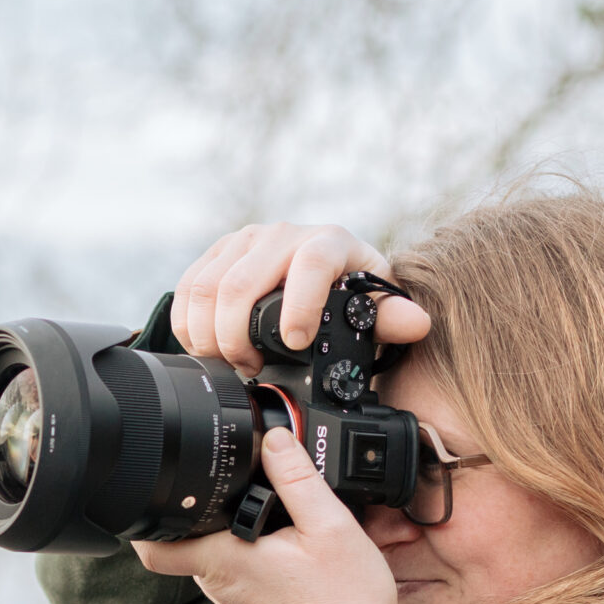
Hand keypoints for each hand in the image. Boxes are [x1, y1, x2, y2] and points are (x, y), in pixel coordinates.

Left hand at [133, 429, 405, 603]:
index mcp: (225, 560)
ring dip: (231, 539)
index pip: (155, 547)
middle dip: (204, 517)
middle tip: (234, 492)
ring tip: (269, 521)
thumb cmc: (346, 602)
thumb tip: (274, 439)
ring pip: (215, 562)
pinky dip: (250, 561)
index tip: (157, 494)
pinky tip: (283, 554)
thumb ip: (298, 478)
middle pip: (188, 545)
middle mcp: (220, 588)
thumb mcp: (331, 526)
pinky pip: (238, 581)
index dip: (146, 520)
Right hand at [172, 222, 432, 375]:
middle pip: (241, 282)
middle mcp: (283, 234)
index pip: (309, 263)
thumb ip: (390, 317)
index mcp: (328, 242)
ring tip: (228, 363)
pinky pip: (188, 287)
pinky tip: (205, 348)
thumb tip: (415, 322)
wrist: (325, 274)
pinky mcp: (218, 253)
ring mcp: (245, 241)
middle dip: (236, 336)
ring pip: (207, 286)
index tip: (295, 344)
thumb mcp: (374, 309)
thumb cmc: (350, 295)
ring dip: (208, 334)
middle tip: (249, 368)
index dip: (299, 304)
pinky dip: (189, 324)